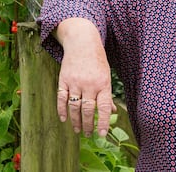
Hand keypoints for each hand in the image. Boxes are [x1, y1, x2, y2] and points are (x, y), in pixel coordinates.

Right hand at [54, 18, 114, 136]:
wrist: (82, 42)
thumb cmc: (97, 60)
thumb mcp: (106, 75)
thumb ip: (107, 93)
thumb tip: (112, 110)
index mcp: (103, 83)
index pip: (104, 107)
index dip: (103, 121)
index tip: (101, 134)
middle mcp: (89, 84)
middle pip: (88, 109)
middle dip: (88, 124)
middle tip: (88, 134)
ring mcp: (75, 82)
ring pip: (75, 106)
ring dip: (76, 121)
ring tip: (78, 130)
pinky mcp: (64, 79)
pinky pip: (62, 98)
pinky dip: (62, 110)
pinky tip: (63, 119)